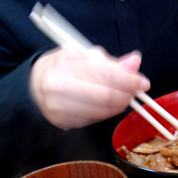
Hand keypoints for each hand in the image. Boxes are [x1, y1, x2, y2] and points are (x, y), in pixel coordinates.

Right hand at [29, 47, 150, 128]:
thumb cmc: (62, 67)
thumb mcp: (83, 55)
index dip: (128, 79)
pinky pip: (93, 120)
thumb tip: (134, 62)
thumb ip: (110, 61)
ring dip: (119, 105)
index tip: (142, 81)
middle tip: (136, 91)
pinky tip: (109, 105)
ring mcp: (59, 107)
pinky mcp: (62, 122)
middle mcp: (59, 86)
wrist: (34, 85)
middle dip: (126, 94)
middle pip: (104, 95)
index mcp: (64, 64)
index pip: (105, 73)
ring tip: (125, 97)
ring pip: (101, 111)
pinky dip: (107, 113)